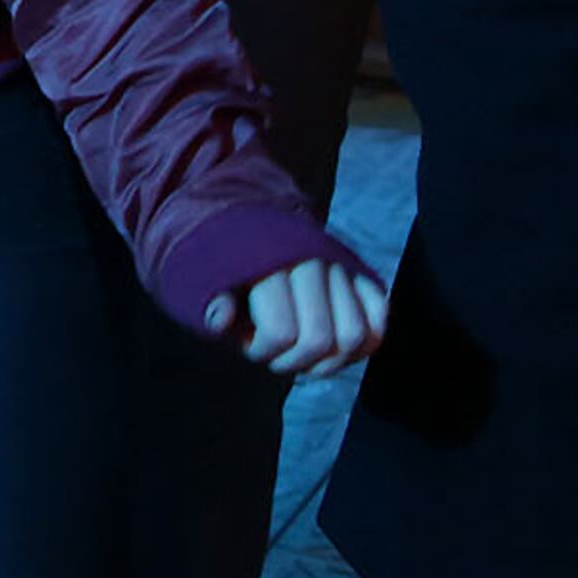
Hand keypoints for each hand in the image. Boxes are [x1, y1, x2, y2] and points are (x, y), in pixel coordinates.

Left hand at [208, 255, 390, 377]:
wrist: (247, 215)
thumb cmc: (222, 260)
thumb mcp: (198, 276)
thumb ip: (207, 300)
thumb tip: (222, 320)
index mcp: (267, 260)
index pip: (282, 331)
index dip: (264, 351)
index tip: (248, 344)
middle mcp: (310, 260)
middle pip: (322, 338)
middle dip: (297, 362)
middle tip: (278, 357)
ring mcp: (339, 265)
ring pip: (356, 334)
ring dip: (332, 361)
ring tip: (305, 356)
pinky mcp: (359, 270)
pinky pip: (379, 315)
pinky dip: (365, 342)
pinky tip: (337, 349)